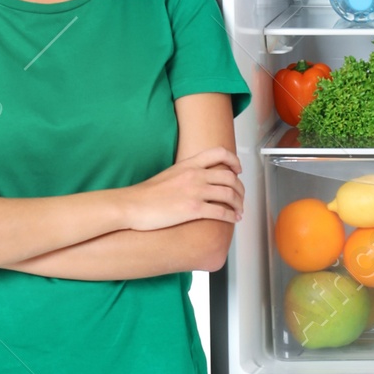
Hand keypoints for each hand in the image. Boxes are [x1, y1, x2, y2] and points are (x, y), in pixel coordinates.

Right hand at [118, 144, 243, 231]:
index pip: (219, 153)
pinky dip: (232, 216)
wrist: (132, 205)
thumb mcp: (169, 175)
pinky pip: (221, 212)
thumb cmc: (146, 194)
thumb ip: (186, 174)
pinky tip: (233, 220)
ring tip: (240, 211)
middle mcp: (195, 175)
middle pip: (230, 177)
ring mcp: (195, 192)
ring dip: (239, 203)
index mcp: (189, 165)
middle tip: (241, 196)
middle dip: (240, 188)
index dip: (234, 161)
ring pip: (229, 194)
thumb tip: (197, 180)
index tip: (238, 170)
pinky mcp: (193, 209)